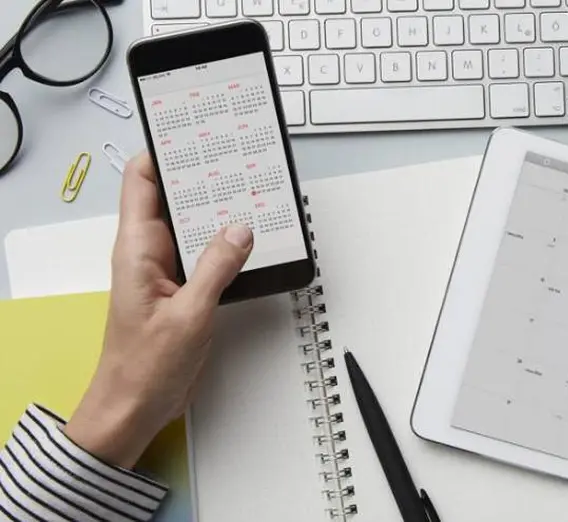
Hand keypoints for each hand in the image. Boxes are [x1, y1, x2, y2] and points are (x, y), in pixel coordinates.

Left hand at [64, 152, 253, 468]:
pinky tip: (252, 241)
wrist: (136, 408)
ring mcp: (168, 270)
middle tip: (236, 158)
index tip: (194, 132)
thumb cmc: (143, 368)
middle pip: (175, 197)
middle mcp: (150, 253)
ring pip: (196, 225)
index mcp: (137, 249)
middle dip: (204, 176)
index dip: (164, 151)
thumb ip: (216, 268)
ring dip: (221, 212)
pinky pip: (208, 254)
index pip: (141, 181)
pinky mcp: (185, 289)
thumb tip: (240, 230)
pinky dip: (229, 244)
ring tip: (252, 194)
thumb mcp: (187, 315)